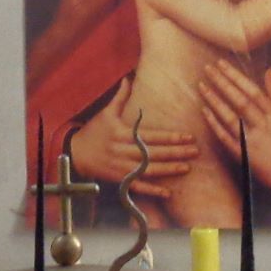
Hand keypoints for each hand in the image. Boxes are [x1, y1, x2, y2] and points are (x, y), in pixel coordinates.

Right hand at [64, 79, 198, 198]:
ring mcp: (121, 167)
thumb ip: (120, 97)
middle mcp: (123, 151)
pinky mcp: (118, 180)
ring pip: (149, 170)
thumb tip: (128, 77)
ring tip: (187, 168)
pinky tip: (168, 193)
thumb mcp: (106, 113)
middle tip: (196, 151)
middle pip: (154, 153)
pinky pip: (137, 187)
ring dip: (169, 170)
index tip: (188, 136)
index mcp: (123, 133)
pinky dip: (152, 191)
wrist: (74, 154)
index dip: (171, 137)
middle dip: (176, 152)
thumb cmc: (93, 131)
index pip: (151, 135)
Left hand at [198, 61, 270, 193]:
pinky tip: (204, 110)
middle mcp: (262, 125)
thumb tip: (269, 70)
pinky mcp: (242, 154)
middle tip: (208, 68)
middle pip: (240, 101)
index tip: (221, 64)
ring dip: (215, 100)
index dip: (236, 76)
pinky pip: (225, 136)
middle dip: (223, 83)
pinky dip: (214, 123)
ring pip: (230, 117)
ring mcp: (251, 140)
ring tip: (202, 85)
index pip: (252, 90)